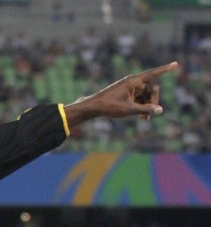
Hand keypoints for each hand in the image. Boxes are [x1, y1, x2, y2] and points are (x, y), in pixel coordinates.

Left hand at [64, 61, 178, 127]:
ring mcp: (130, 88)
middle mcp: (133, 82)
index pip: (153, 73)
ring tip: (145, 120)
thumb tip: (160, 110)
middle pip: (151, 89)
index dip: (165, 69)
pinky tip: (141, 118)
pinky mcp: (127, 94)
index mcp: (134, 81)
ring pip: (145, 95)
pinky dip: (142, 106)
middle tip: (151, 113)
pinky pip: (139, 98)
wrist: (93, 107)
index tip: (176, 64)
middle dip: (153, 101)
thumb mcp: (129, 109)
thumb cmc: (110, 106)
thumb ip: (146, 110)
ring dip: (148, 106)